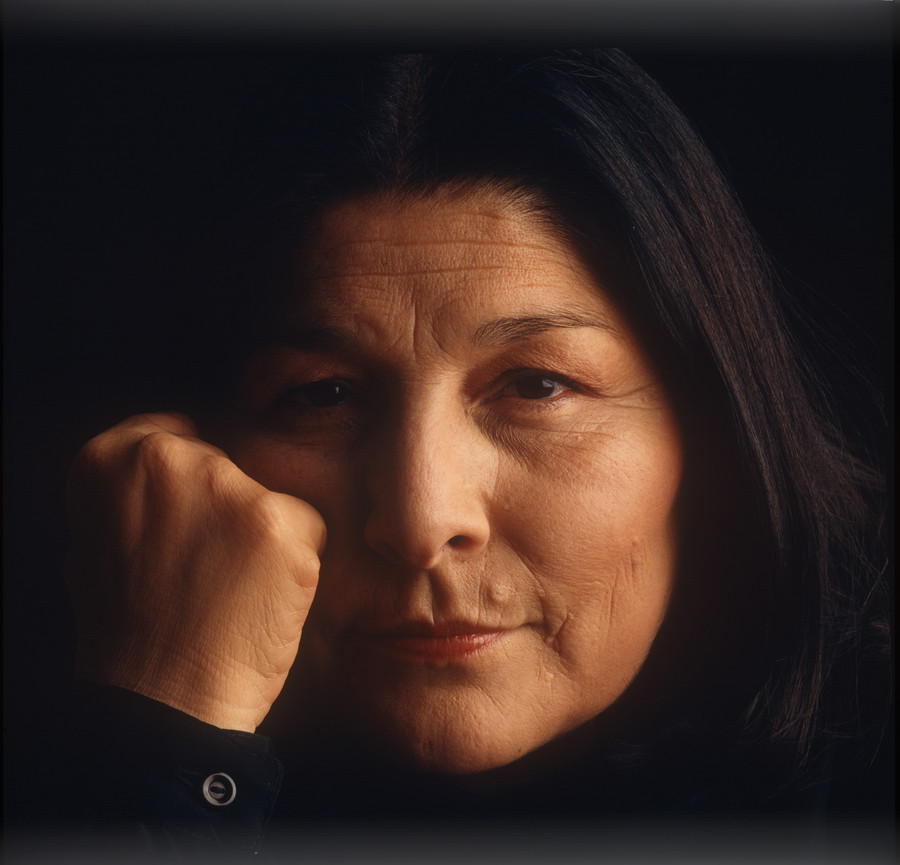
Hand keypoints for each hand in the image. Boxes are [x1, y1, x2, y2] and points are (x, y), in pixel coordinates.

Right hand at [65, 412, 325, 731]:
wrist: (164, 704)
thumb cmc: (133, 630)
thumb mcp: (100, 540)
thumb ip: (140, 490)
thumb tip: (186, 455)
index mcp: (113, 458)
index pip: (180, 431)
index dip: (196, 480)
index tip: (195, 516)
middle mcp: (171, 460)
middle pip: (233, 461)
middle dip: (232, 506)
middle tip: (211, 568)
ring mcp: (229, 488)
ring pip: (273, 493)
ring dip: (266, 534)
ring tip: (235, 586)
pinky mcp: (281, 523)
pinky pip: (309, 525)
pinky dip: (299, 559)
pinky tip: (266, 597)